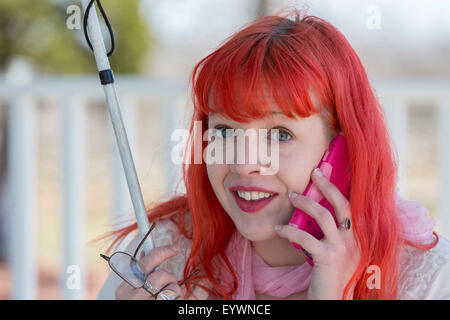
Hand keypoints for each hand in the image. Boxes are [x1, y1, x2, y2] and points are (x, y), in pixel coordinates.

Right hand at [115, 245, 182, 299]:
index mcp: (124, 289)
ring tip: (168, 297)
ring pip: (168, 285)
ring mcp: (141, 304)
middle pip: (159, 274)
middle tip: (171, 275)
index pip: (142, 263)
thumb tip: (143, 252)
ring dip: (173, 288)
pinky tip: (169, 302)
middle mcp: (130, 297)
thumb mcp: (139, 291)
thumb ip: (142, 273)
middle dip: (168, 276)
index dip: (161, 252)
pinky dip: (176, 297)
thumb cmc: (145, 303)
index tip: (174, 249)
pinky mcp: (155, 307)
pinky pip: (172, 295)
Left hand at [275, 168, 359, 299]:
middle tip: (314, 171)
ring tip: (292, 196)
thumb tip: (314, 211)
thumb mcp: (336, 252)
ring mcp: (342, 249)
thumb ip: (332, 234)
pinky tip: (279, 229)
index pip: (350, 206)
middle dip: (327, 185)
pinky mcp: (328, 259)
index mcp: (357, 237)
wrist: (333, 300)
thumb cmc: (331, 276)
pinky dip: (290, 230)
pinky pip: (306, 237)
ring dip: (305, 203)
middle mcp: (354, 240)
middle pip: (342, 204)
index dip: (337, 188)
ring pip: (323, 216)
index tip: (324, 172)